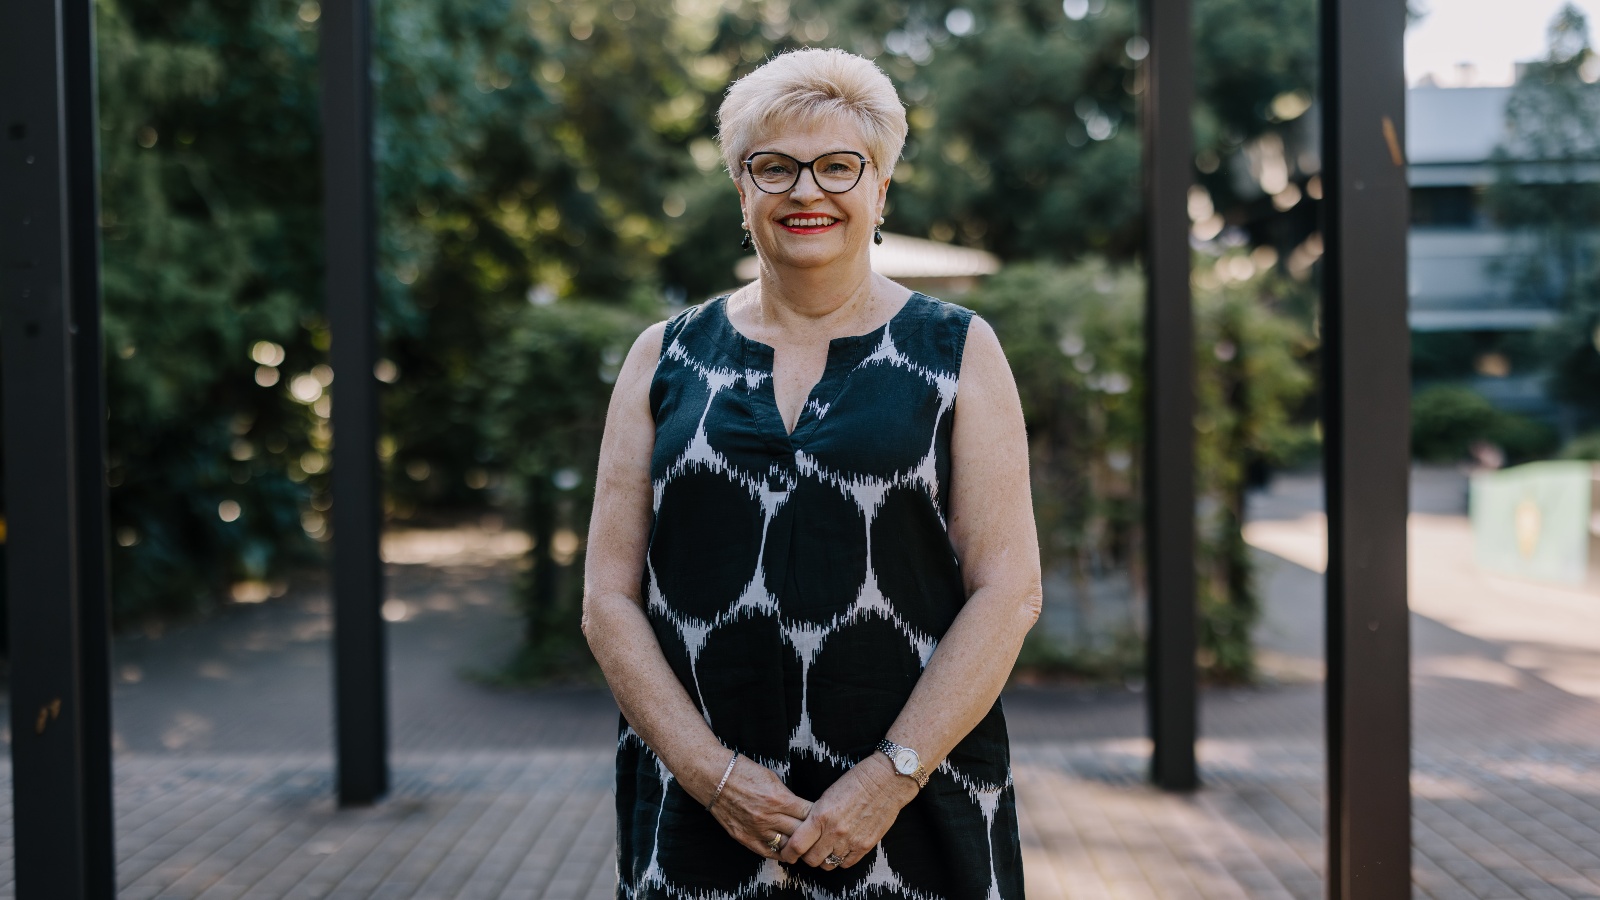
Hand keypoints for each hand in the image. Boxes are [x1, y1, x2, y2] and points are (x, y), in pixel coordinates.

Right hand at [706, 755, 814, 859]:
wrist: (714, 777)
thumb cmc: (743, 772)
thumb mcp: (772, 778)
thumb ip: (787, 796)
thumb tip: (801, 808)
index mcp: (779, 799)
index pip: (809, 815)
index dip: (818, 816)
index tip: (822, 817)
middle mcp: (769, 818)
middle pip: (801, 833)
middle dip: (812, 833)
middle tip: (818, 833)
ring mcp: (756, 830)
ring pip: (787, 847)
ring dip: (797, 845)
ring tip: (806, 844)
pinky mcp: (744, 838)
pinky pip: (768, 852)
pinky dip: (780, 853)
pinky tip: (788, 851)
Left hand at [779, 753, 918, 869]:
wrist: (886, 781)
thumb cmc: (855, 782)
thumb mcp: (827, 796)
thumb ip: (815, 817)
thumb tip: (805, 833)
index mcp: (821, 816)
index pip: (797, 845)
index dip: (789, 853)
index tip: (787, 853)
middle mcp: (835, 831)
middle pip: (811, 859)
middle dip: (806, 856)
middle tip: (808, 849)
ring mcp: (851, 841)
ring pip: (828, 864)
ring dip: (824, 858)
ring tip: (826, 848)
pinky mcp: (866, 846)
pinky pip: (846, 863)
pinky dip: (840, 859)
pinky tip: (841, 848)